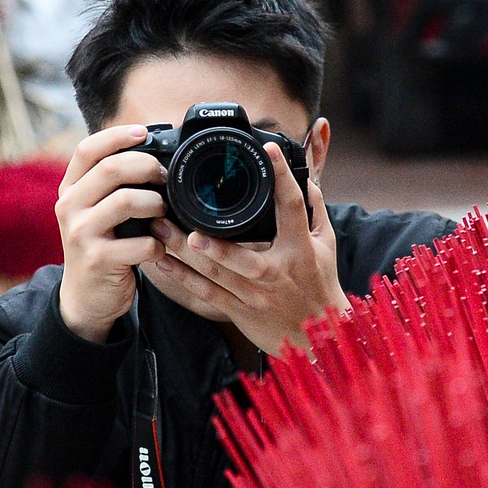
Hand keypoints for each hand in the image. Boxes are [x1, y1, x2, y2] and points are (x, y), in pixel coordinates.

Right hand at [54, 125, 166, 341]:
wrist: (85, 297)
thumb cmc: (101, 246)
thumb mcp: (95, 211)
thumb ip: (111, 185)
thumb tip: (154, 154)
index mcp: (70, 190)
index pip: (87, 150)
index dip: (117, 136)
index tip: (144, 133)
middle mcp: (69, 207)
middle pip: (111, 169)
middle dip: (147, 167)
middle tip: (165, 177)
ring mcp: (81, 234)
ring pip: (127, 201)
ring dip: (156, 203)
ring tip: (163, 211)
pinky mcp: (97, 260)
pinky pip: (141, 243)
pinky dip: (158, 244)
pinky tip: (158, 247)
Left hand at [145, 142, 349, 355]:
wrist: (320, 337)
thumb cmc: (321, 286)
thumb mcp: (327, 246)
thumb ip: (315, 212)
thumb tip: (307, 179)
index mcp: (300, 249)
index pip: (293, 208)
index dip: (282, 178)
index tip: (268, 150)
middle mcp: (277, 273)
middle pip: (243, 257)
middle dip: (214, 243)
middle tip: (184, 220)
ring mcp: (256, 295)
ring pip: (216, 275)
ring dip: (184, 253)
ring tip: (160, 228)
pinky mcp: (239, 310)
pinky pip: (206, 293)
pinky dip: (182, 277)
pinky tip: (161, 260)